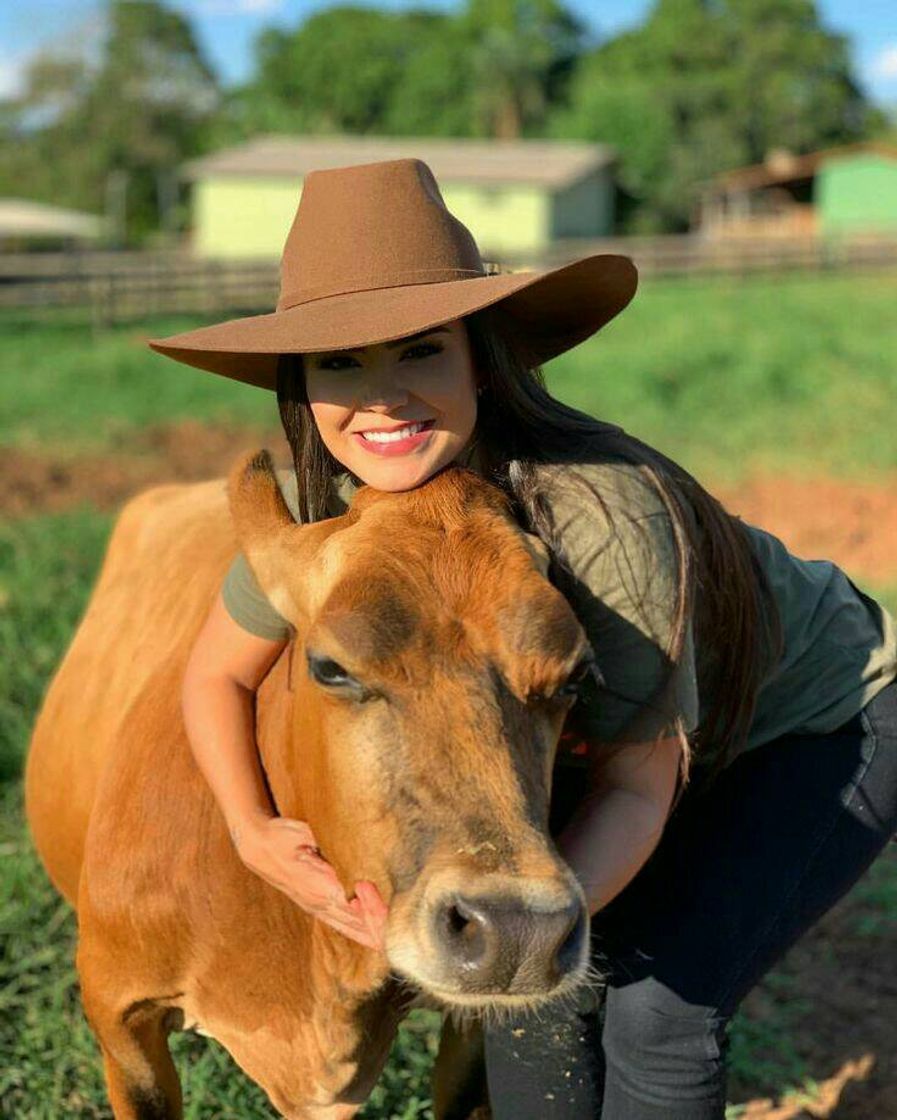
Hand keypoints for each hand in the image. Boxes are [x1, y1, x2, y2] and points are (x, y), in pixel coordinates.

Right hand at [234, 815, 387, 949]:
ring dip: (374, 934)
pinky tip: (375, 940)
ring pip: (352, 927)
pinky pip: (342, 925)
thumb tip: (351, 850)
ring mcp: (318, 907)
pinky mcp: (316, 907)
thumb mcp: (305, 832)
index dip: (375, 909)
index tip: (395, 909)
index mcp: (319, 885)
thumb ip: (328, 843)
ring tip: (398, 940)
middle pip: (357, 921)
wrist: (259, 847)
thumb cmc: (284, 834)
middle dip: (381, 927)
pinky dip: (361, 933)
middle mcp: (320, 902)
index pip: (354, 905)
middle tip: (407, 930)